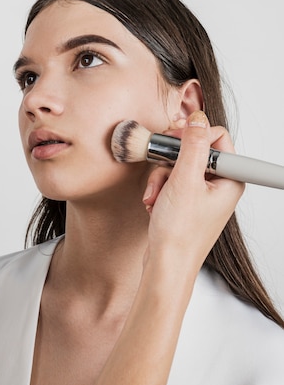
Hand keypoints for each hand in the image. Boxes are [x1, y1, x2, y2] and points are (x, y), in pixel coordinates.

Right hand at [141, 111, 244, 273]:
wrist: (166, 265)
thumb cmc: (180, 233)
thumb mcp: (184, 181)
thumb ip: (191, 146)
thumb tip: (197, 119)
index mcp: (230, 179)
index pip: (217, 138)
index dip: (193, 136)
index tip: (173, 141)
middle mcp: (220, 186)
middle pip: (194, 152)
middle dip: (170, 162)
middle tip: (160, 169)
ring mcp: (203, 196)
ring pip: (178, 167)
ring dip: (161, 179)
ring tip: (155, 197)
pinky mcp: (187, 204)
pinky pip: (171, 184)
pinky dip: (159, 190)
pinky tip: (154, 203)